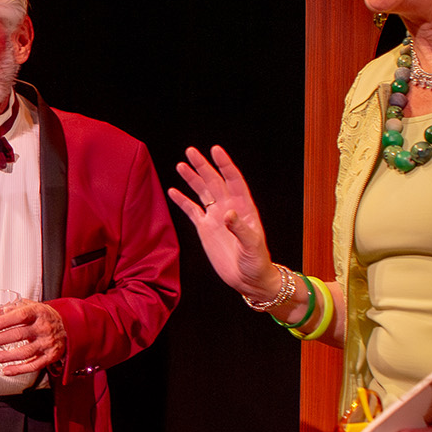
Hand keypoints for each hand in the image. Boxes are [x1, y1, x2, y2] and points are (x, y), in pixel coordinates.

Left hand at [0, 299, 68, 376]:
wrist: (68, 327)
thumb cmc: (44, 317)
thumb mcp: (30, 306)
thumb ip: (10, 309)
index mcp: (39, 312)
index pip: (21, 315)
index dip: (4, 321)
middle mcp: (44, 328)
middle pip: (19, 335)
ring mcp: (48, 343)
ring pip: (24, 353)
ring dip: (4, 357)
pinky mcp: (50, 357)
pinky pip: (33, 365)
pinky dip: (18, 370)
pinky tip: (6, 370)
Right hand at [168, 145, 277, 298]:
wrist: (248, 280)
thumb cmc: (257, 263)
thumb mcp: (253, 246)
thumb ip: (240, 229)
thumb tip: (227, 213)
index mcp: (244, 208)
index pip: (233, 181)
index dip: (225, 165)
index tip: (215, 150)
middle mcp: (229, 208)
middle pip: (214, 182)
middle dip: (203, 166)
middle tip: (191, 151)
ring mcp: (216, 218)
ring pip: (202, 193)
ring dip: (192, 179)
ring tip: (181, 165)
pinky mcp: (205, 229)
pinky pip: (192, 211)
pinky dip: (182, 201)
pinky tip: (173, 191)